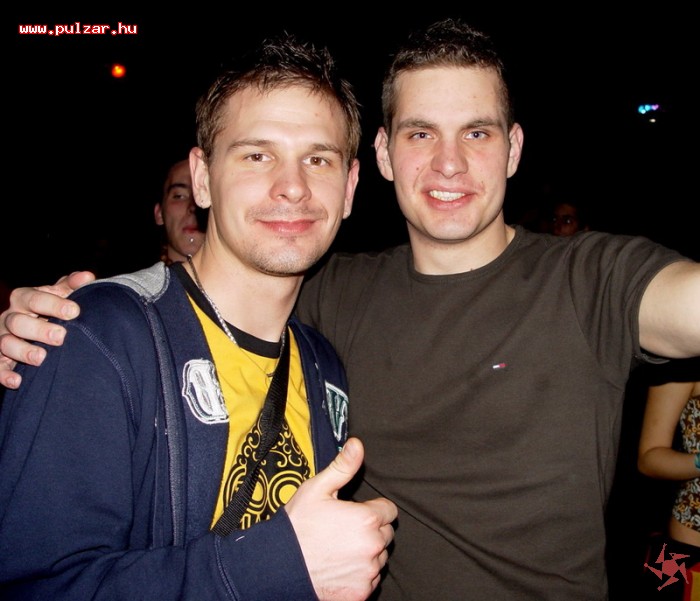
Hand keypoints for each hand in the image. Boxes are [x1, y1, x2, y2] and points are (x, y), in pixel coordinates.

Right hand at [0, 271, 94, 388]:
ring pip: (5, 343)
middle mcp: (10, 318)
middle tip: (61, 336)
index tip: (74, 311)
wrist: (39, 327)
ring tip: (42, 358)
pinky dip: (4, 374)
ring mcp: (2, 338)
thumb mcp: (60, 295)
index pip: (33, 298)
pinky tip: (18, 380)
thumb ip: (71, 286)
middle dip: (39, 329)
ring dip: (23, 351)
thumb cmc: (52, 310)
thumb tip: (87, 277)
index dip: (53, 304)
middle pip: (18, 321)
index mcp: (24, 299)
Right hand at [285, 437, 396, 600]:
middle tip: (345, 529)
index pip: (389, 510)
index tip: (356, 512)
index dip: (372, 509)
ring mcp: (368, 572)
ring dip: (367, 552)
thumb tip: (357, 444)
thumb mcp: (317, 489)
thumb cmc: (298, 526)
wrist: (279, 566)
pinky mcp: (361, 592)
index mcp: (366, 519)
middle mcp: (373, 547)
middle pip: (386, 534)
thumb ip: (343, 466)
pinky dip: (359, 574)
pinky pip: (370, 579)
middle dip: (371, 530)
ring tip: (340, 548)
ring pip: (379, 557)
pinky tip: (339, 566)